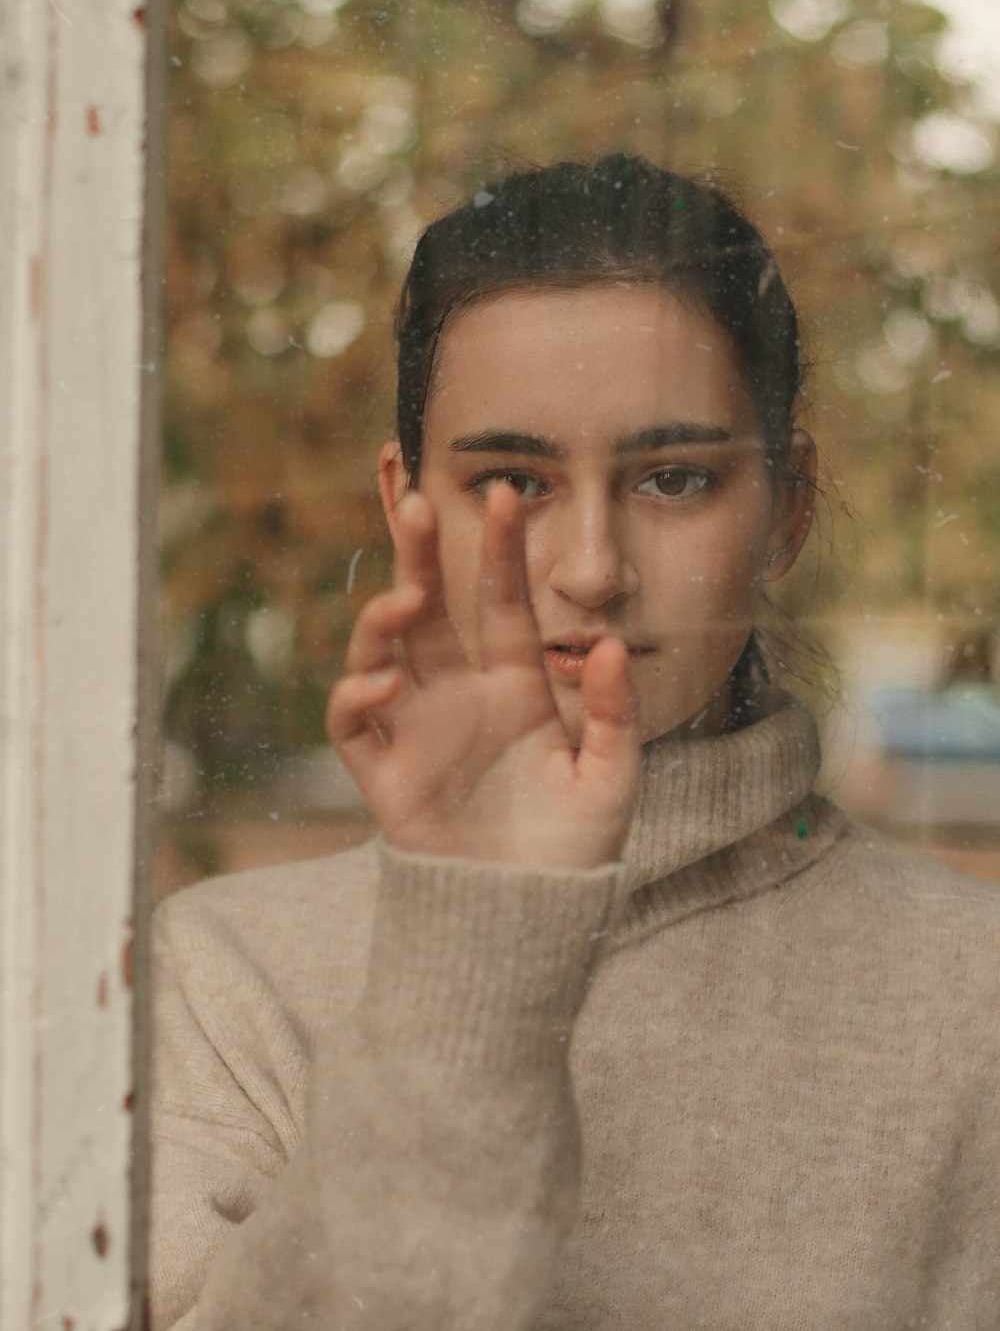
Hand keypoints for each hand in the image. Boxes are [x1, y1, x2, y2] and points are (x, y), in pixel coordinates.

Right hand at [325, 484, 639, 868]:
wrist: (527, 923)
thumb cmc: (574, 849)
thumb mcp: (612, 780)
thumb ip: (616, 715)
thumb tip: (616, 645)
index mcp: (512, 687)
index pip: (500, 603)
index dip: (499, 551)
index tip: (505, 495)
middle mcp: (458, 698)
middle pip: (427, 612)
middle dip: (417, 556)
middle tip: (417, 505)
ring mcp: (416, 733)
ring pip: (380, 652)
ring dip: (383, 618)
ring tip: (407, 600)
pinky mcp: (384, 777)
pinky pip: (352, 724)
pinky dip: (355, 695)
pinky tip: (383, 682)